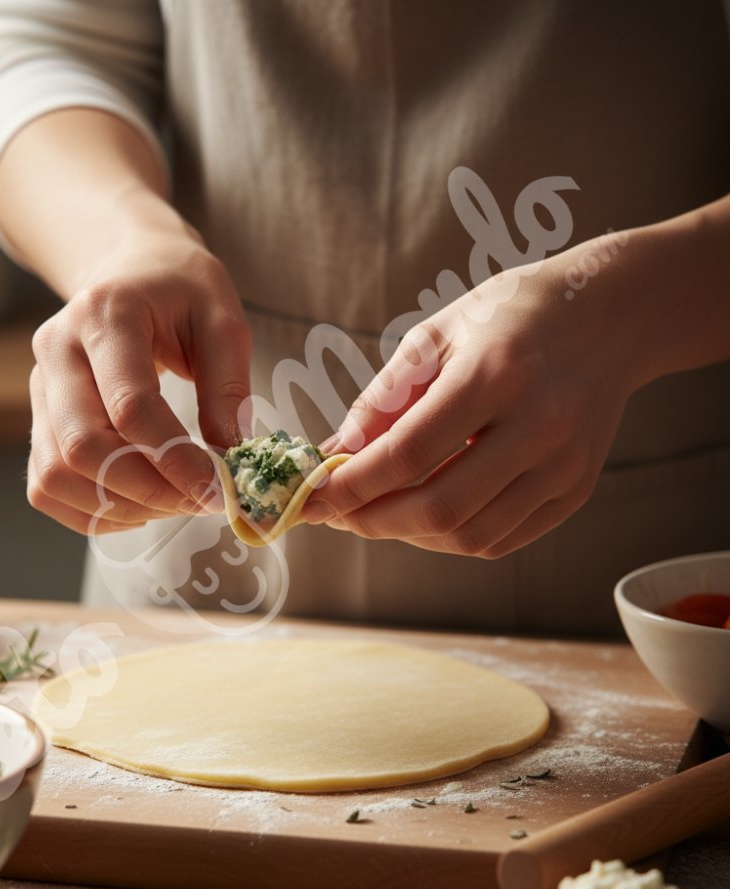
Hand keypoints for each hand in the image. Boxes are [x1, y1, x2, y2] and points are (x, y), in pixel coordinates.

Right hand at [27, 231, 251, 534]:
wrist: (127, 266)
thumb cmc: (180, 289)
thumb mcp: (222, 319)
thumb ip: (228, 388)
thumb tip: (228, 461)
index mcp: (106, 315)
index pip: (130, 406)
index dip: (175, 460)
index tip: (218, 489)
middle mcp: (57, 350)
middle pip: (83, 447)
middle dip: (148, 491)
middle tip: (199, 502)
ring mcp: (39, 387)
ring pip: (55, 475)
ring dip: (118, 507)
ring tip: (172, 503)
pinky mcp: (37, 418)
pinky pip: (46, 486)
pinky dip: (92, 511)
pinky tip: (138, 503)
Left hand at [304, 238, 646, 556]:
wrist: (610, 316)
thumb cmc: (509, 317)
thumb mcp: (436, 336)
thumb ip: (383, 400)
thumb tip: (334, 457)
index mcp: (497, 373)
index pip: (410, 452)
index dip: (353, 484)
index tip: (311, 496)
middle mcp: (539, 425)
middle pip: (440, 506)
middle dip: (371, 521)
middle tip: (335, 514)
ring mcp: (564, 465)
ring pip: (469, 535)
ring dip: (407, 535)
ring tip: (374, 513)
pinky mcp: (576, 490)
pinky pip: (500, 540)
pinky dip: (448, 538)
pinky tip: (421, 516)